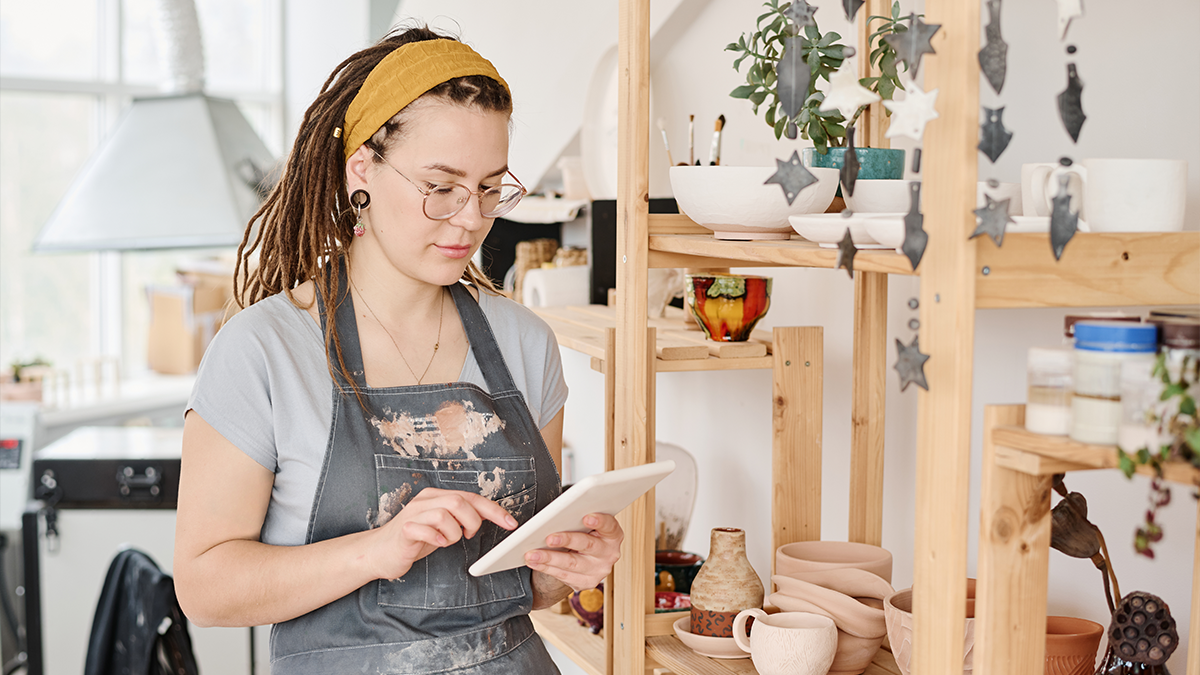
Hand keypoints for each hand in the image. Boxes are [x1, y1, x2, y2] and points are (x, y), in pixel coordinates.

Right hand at [368, 488, 516, 580]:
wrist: (379, 552)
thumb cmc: (414, 540)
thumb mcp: (441, 527)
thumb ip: (460, 518)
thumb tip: (487, 518)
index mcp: (436, 496)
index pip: (471, 497)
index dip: (493, 510)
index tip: (511, 523)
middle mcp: (425, 500)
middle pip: (459, 501)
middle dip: (472, 521)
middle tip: (468, 535)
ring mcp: (413, 513)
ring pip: (445, 514)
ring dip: (454, 533)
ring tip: (447, 541)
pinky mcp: (404, 530)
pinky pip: (426, 530)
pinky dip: (437, 539)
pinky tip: (436, 544)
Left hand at [524, 513, 623, 591]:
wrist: (583, 557)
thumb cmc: (582, 532)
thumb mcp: (584, 523)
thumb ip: (577, 517)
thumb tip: (557, 512)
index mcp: (613, 534)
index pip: (609, 526)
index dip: (599, 521)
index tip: (586, 517)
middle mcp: (609, 553)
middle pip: (587, 545)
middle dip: (567, 540)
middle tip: (549, 538)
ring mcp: (598, 570)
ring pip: (572, 563)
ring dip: (549, 558)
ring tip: (532, 554)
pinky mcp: (586, 582)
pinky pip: (563, 575)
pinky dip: (546, 568)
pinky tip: (535, 562)